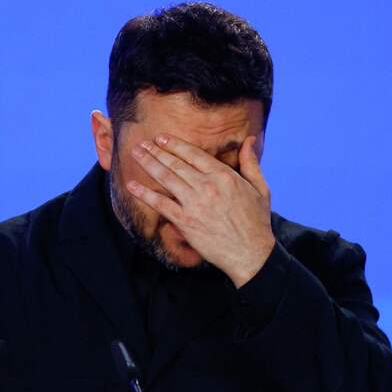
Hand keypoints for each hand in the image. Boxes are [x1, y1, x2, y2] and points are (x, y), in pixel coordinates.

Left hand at [127, 133, 275, 287]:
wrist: (251, 254)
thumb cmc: (256, 222)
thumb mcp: (260, 188)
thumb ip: (250, 163)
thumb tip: (250, 140)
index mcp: (224, 176)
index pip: (193, 154)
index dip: (174, 144)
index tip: (161, 138)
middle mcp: (207, 186)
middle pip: (176, 164)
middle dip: (156, 151)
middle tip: (142, 143)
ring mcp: (195, 204)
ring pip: (166, 178)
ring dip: (148, 164)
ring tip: (136, 154)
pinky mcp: (185, 222)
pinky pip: (160, 204)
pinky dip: (144, 194)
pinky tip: (131, 185)